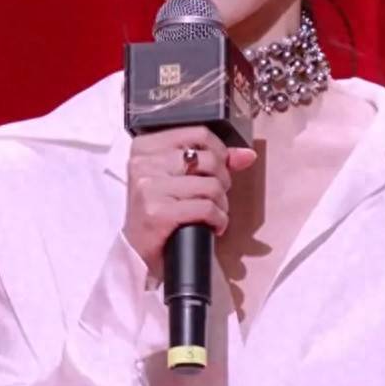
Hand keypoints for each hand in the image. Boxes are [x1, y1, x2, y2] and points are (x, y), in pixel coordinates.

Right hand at [122, 126, 256, 279]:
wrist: (138, 252)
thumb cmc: (158, 211)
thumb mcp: (178, 178)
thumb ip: (212, 160)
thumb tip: (246, 155)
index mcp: (145, 147)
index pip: (198, 133)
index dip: (219, 151)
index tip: (220, 167)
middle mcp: (144, 163)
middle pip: (208, 159)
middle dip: (222, 181)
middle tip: (216, 195)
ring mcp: (149, 187)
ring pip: (211, 185)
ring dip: (221, 204)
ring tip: (213, 212)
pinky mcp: (157, 213)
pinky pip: (206, 208)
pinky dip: (218, 220)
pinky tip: (212, 226)